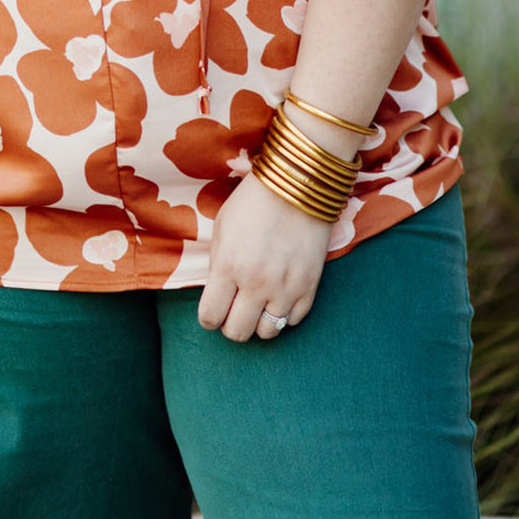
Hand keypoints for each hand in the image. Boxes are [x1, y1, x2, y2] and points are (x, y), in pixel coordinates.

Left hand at [197, 172, 331, 341]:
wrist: (298, 184)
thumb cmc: (254, 202)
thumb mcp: (222, 227)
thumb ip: (218, 264)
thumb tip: (218, 292)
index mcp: (228, 266)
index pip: (210, 317)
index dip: (209, 316)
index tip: (214, 308)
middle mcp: (256, 283)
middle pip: (237, 333)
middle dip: (231, 323)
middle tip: (235, 307)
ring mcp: (285, 288)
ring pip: (267, 333)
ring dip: (259, 321)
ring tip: (259, 302)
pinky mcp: (310, 287)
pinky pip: (293, 321)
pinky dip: (284, 313)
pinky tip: (279, 295)